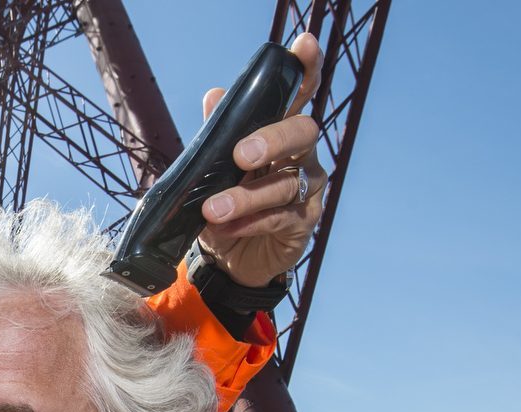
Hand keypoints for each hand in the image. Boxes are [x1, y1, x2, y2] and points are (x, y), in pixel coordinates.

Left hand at [196, 33, 327, 286]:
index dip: (306, 69)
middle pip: (303, 133)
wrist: (229, 257)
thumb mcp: (214, 166)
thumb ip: (217, 133)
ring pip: (285, 184)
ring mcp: (307, 189)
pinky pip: (280, 219)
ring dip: (246, 197)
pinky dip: (250, 223)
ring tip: (213, 209)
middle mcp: (302, 155)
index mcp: (280, 131)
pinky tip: (226, 227)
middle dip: (273, 139)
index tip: (304, 45)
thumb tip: (214, 95)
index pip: (300, 94)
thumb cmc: (227, 199)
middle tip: (240, 155)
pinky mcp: (302, 223)